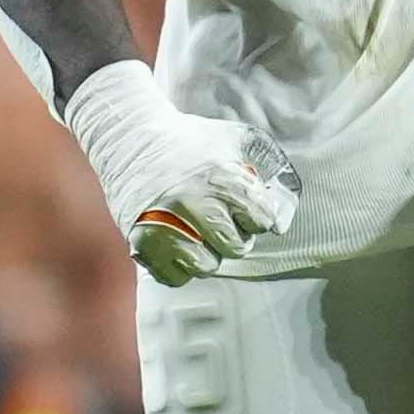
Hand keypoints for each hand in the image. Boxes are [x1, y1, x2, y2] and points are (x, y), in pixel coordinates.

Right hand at [62, 61, 299, 285]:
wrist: (132, 136)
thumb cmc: (192, 141)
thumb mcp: (237, 139)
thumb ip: (270, 169)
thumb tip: (282, 222)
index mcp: (220, 178)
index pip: (261, 220)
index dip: (256, 215)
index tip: (244, 207)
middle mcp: (191, 203)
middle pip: (235, 247)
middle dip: (234, 235)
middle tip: (220, 219)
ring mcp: (164, 224)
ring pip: (206, 266)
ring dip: (208, 252)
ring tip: (199, 232)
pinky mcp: (140, 241)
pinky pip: (174, 277)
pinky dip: (180, 266)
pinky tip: (179, 243)